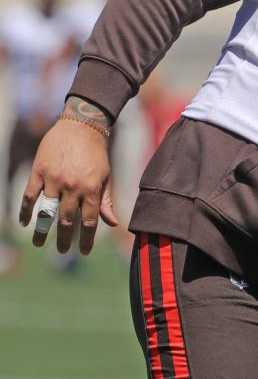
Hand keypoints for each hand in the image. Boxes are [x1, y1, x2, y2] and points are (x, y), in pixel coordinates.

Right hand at [19, 101, 117, 254]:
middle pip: (66, 220)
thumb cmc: (96, 154)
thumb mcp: (105, 177)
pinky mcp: (39, 171)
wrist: (81, 126)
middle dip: (64, 239)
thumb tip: (113, 223)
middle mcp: (73, 186)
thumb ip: (106, 201)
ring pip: (46, 211)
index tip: (84, 252)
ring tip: (39, 243)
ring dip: (42, 230)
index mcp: (91, 189)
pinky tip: (25, 222)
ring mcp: (54, 179)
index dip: (86, 239)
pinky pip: (29, 195)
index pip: (89, 221)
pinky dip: (25, 210)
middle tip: (62, 252)